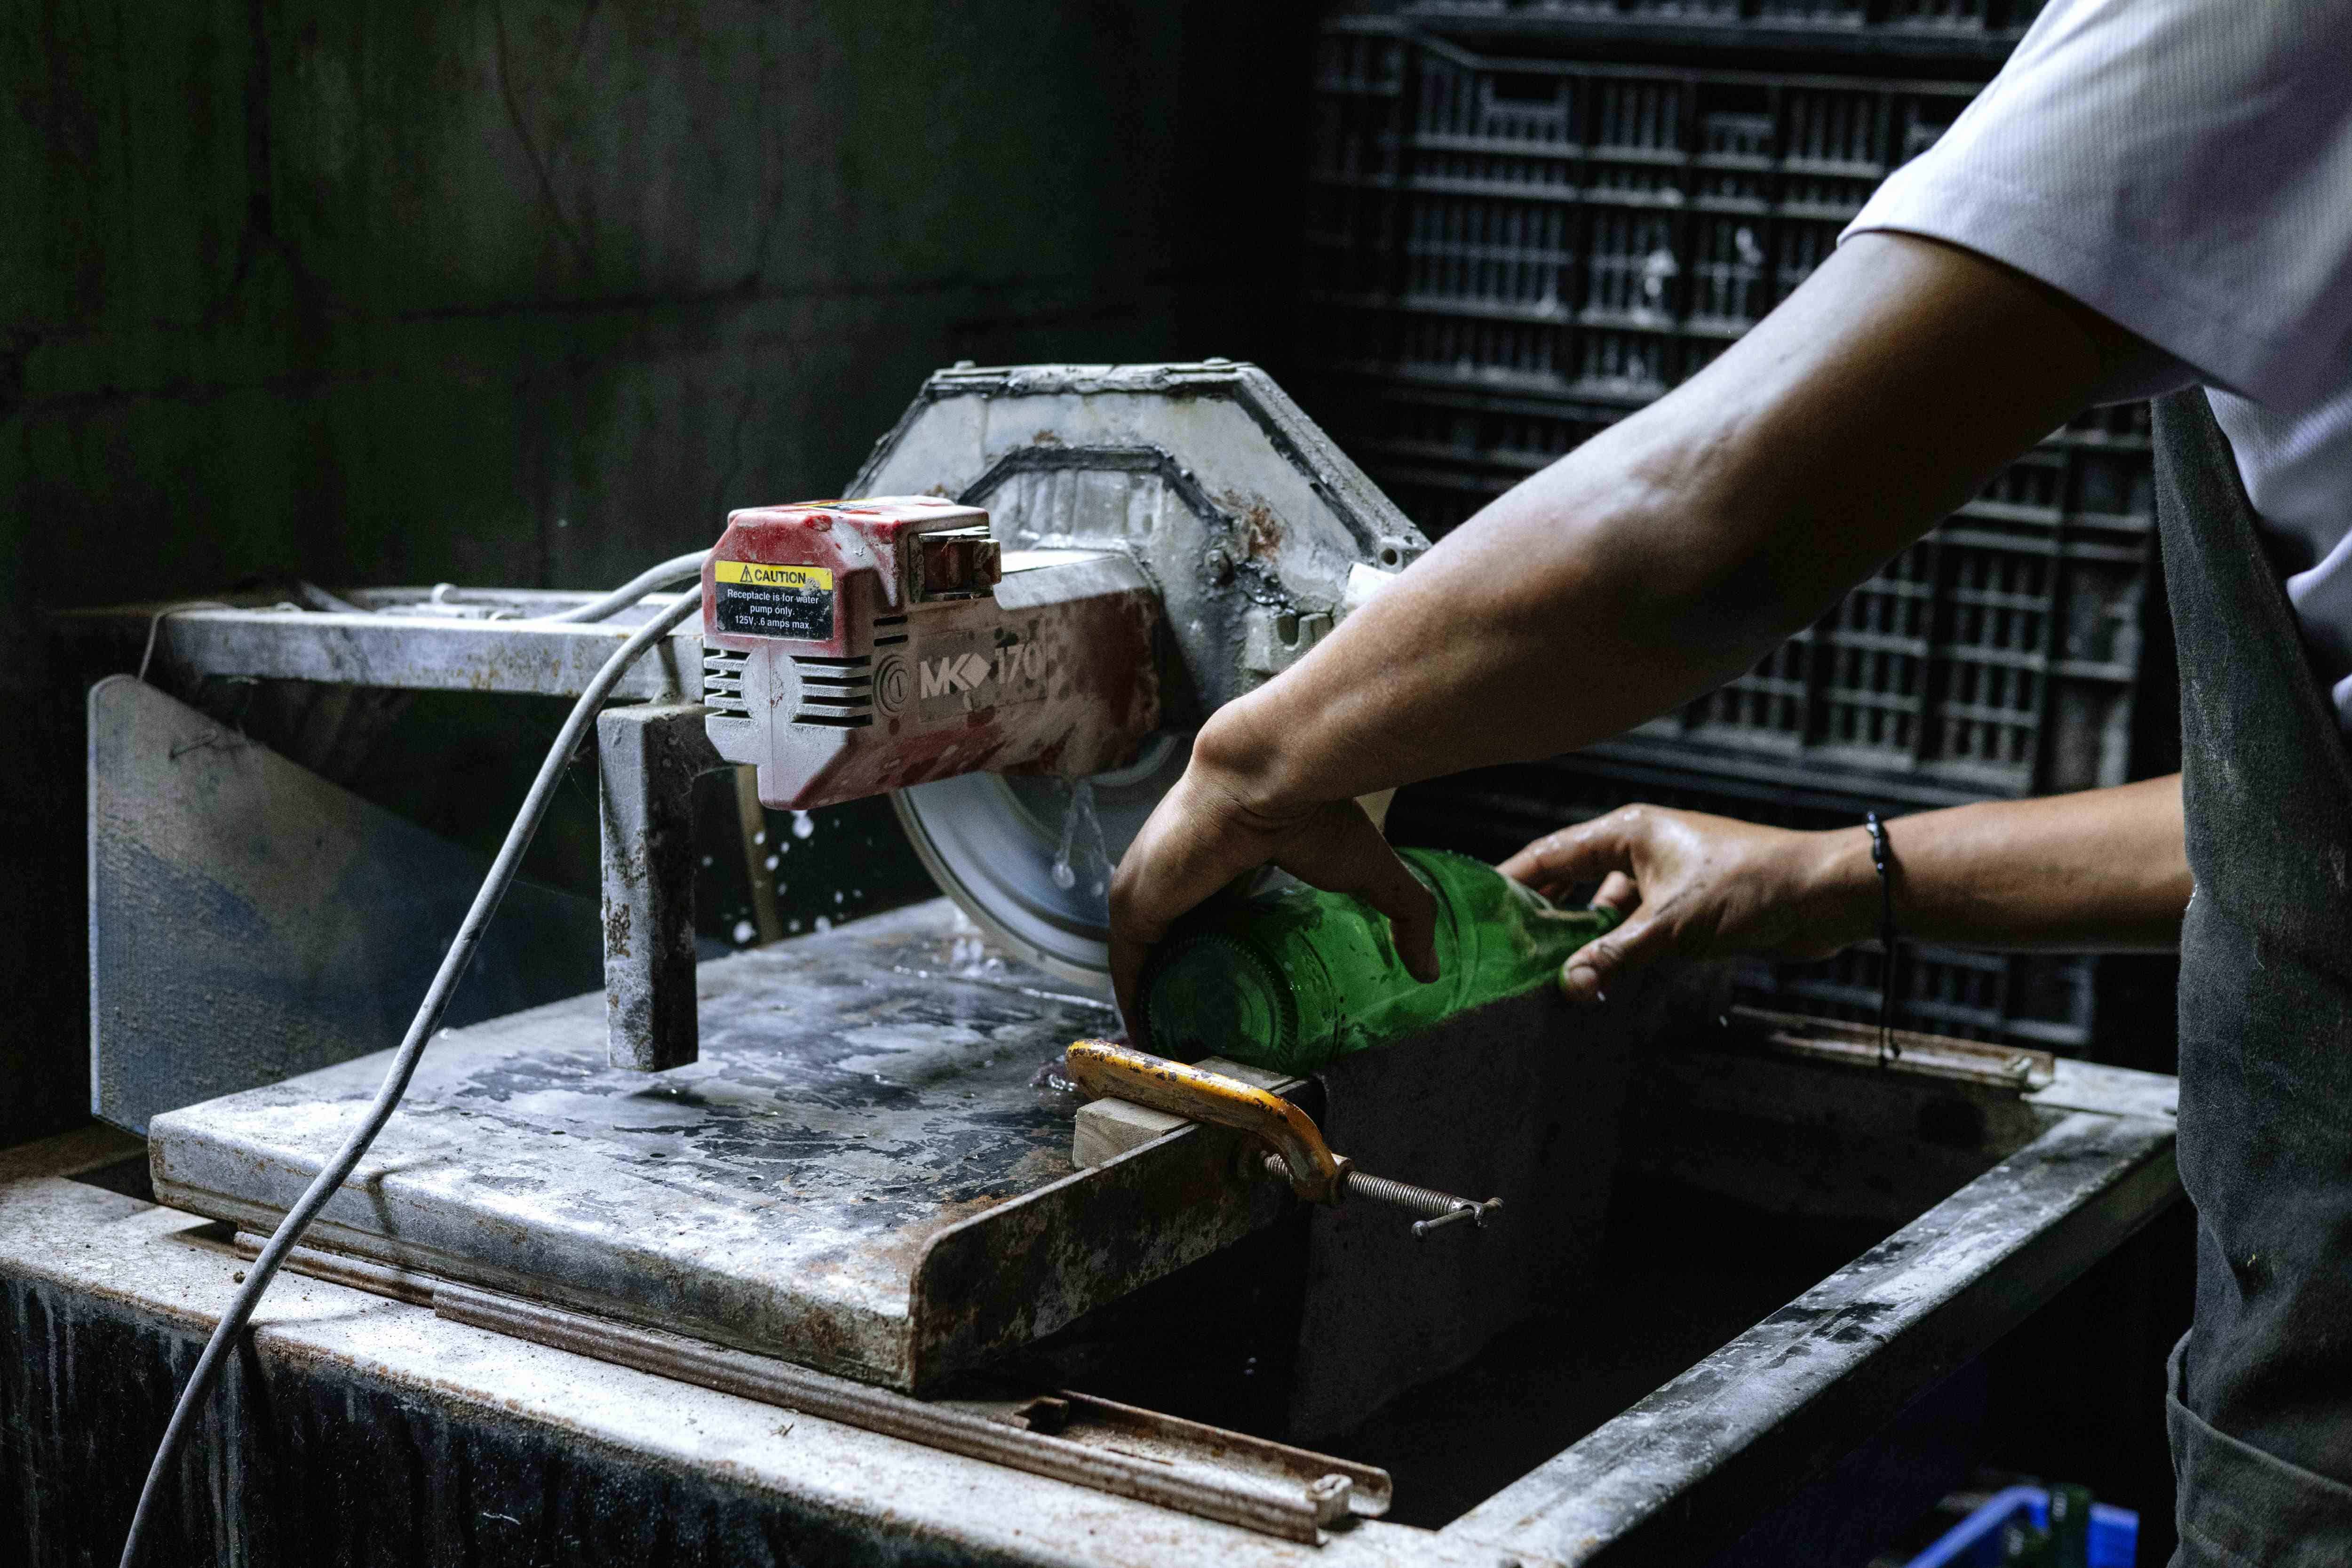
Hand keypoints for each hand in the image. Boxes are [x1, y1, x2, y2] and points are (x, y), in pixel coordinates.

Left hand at [1108, 738, 1437, 1045]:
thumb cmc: (1314, 810)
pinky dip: (1142, 1008)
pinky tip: (1160, 1047)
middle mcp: (1175, 876)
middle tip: (1213, 1048)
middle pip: (1173, 949)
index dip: (1218, 965)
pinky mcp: (1132, 903)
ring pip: (1147, 964)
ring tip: (1186, 1058)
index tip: (1239, 1012)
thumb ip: (1407, 913)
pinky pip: (1130, 970)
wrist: (1267, 774)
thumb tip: (1431, 970)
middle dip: (1185, 995)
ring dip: (1160, 1007)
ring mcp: (1147, 889)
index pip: (1209, 923)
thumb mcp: (1370, 869)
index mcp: (1218, 863)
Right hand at [1499, 805, 1875, 1003]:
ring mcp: (1661, 877)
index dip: (1510, 881)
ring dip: (1581, 941)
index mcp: (1628, 831)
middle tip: (1503, 952)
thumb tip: (1567, 987)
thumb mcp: (1672, 926)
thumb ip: (1614, 956)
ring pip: (1601, 910)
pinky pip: (1632, 927)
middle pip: (1569, 881)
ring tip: (1545, 975)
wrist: (1824, 895)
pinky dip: (1614, 950)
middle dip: (1540, 916)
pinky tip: (1597, 979)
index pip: (1549, 854)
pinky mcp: (1683, 905)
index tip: (1476, 910)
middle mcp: (1639, 848)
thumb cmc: (1752, 888)